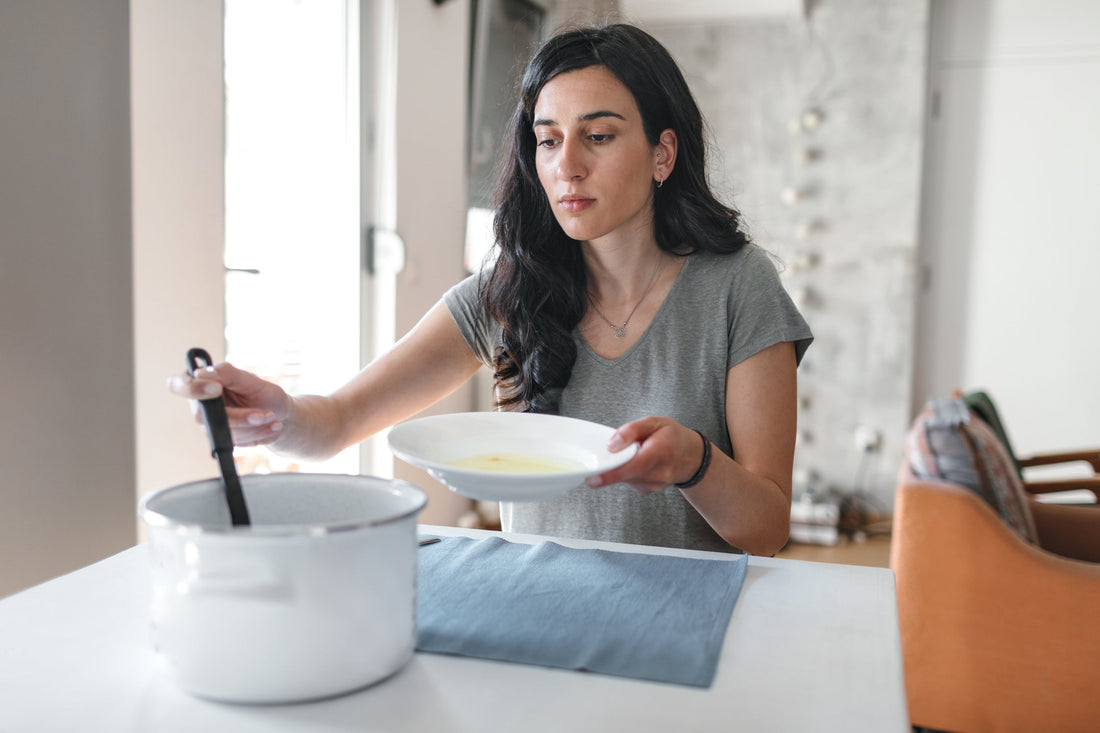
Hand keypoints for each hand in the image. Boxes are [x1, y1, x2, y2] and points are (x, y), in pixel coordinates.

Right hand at [167, 362, 290, 447]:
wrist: (277, 413)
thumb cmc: (261, 393)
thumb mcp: (250, 380)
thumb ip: (228, 374)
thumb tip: (202, 373)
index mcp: (200, 383)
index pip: (177, 384)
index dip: (192, 388)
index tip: (217, 388)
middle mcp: (200, 406)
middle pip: (202, 417)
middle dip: (239, 417)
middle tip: (264, 414)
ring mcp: (209, 425)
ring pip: (223, 432)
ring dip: (254, 428)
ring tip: (272, 418)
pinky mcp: (222, 440)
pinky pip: (236, 443)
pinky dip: (258, 435)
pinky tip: (272, 428)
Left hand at [586, 416, 704, 494]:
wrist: (693, 457)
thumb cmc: (673, 437)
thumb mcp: (655, 422)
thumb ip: (632, 430)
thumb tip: (612, 445)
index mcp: (661, 451)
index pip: (634, 466)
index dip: (611, 474)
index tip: (593, 479)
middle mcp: (660, 472)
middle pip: (626, 473)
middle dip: (614, 464)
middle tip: (615, 452)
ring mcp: (655, 484)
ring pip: (625, 478)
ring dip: (623, 466)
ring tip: (637, 454)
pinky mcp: (649, 490)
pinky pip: (629, 481)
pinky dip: (628, 472)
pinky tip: (639, 463)